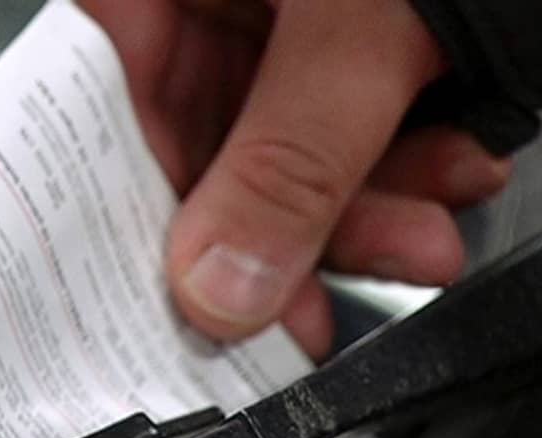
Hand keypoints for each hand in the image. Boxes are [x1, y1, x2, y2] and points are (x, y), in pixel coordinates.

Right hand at [80, 0, 510, 357]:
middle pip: (199, 149)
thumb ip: (289, 163)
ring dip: (365, 207)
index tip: (170, 300)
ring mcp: (266, 15)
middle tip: (311, 305)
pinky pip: (344, 123)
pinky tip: (450, 167)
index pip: (90, 115)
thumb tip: (224, 289)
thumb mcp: (355, 25)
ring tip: (425, 232)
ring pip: (283, 149)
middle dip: (281, 231)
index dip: (127, 219)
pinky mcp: (336, 35)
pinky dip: (403, 161)